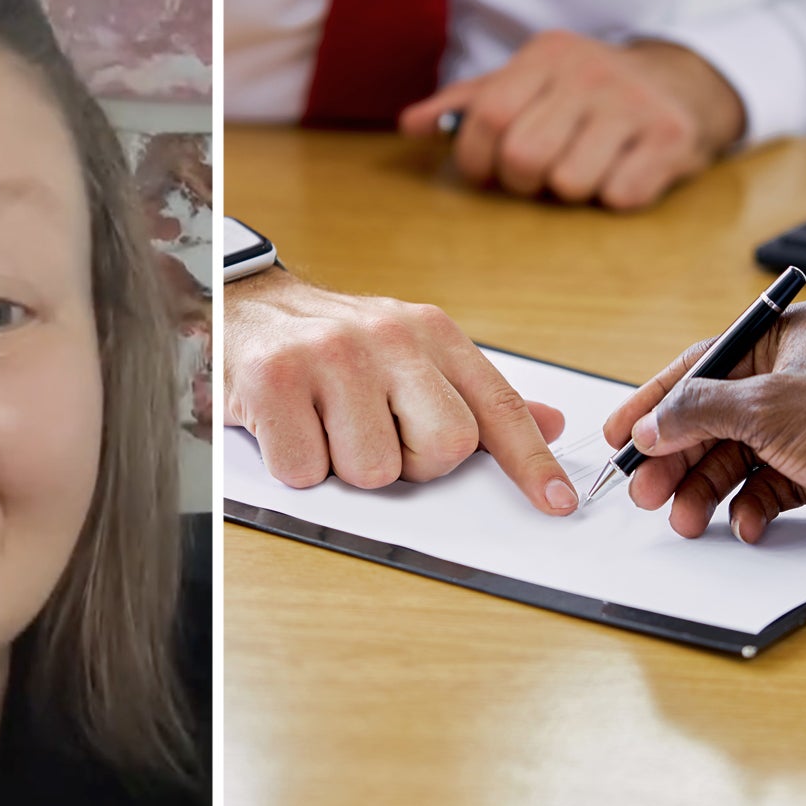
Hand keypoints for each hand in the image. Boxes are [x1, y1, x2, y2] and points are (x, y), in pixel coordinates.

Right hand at [224, 269, 578, 514]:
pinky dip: (296, 465)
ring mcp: (330, 356)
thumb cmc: (337, 343)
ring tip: (328, 424)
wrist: (247, 303)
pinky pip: (307, 471)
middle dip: (413, 463)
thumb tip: (551, 423)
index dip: (532, 462)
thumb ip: (478, 396)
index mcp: (433, 334)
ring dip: (347, 466)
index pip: (498, 407)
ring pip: (373, 471)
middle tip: (379, 433)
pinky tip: (291, 426)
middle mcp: (388, 338)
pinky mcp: (274, 381)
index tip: (558, 503)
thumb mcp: (415, 354)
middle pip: (444, 448)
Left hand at [400, 31, 745, 210]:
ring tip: (585, 169)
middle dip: (522, 182)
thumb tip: (410, 126)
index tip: (486, 173)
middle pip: (524, 157)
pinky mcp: (670, 138)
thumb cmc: (589, 94)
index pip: (489, 116)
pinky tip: (623, 171)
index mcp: (548, 55)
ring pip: (570, 183)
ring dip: (570, 192)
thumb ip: (470, 102)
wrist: (684, 85)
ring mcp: (634, 104)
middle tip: (537, 177)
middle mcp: (591, 73)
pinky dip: (615, 197)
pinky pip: (619, 196)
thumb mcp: (531, 82)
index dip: (476, 159)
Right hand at [602, 299, 805, 540]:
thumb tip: (652, 424)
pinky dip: (751, 507)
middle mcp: (799, 375)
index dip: (656, 401)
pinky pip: (770, 486)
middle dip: (678, 458)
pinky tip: (745, 524)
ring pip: (739, 456)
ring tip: (686, 519)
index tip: (621, 435)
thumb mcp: (769, 406)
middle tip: (644, 491)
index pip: (704, 364)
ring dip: (707, 489)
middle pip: (715, 416)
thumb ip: (700, 410)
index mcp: (789, 337)